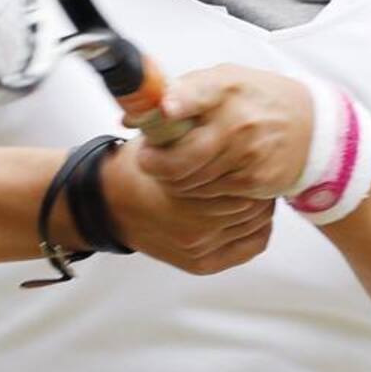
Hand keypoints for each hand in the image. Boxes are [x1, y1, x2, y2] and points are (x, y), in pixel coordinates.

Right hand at [100, 137, 274, 274]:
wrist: (111, 206)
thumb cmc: (138, 170)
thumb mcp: (157, 139)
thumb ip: (186, 127)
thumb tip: (218, 107)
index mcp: (183, 191)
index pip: (241, 178)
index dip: (250, 163)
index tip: (250, 152)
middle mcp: (193, 225)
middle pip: (251, 202)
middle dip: (257, 183)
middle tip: (257, 168)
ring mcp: (198, 247)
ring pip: (255, 223)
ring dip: (259, 205)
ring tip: (254, 187)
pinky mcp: (202, 263)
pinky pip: (250, 246)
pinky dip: (257, 228)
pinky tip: (252, 214)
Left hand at [132, 64, 314, 199]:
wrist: (311, 128)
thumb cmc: (259, 101)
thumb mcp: (226, 80)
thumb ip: (183, 91)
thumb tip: (135, 114)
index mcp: (227, 87)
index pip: (201, 91)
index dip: (181, 101)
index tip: (167, 108)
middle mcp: (238, 120)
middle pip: (181, 156)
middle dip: (155, 162)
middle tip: (148, 159)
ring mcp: (247, 154)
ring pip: (189, 181)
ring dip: (173, 178)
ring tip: (175, 167)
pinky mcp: (254, 182)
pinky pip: (209, 195)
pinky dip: (197, 190)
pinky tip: (202, 177)